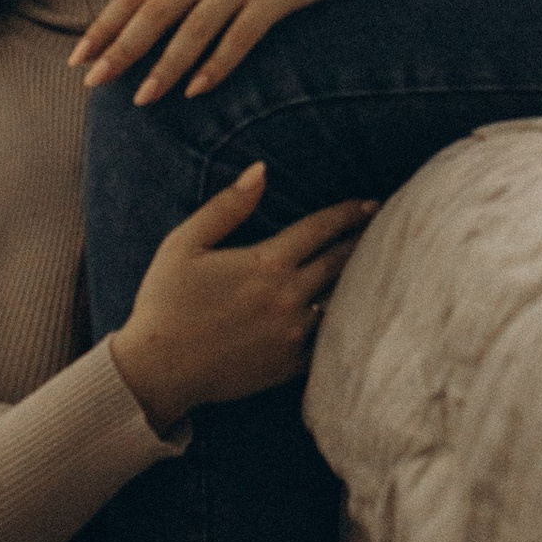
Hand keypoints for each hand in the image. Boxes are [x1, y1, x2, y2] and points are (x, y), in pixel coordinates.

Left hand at [72, 0, 355, 103]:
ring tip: (143, 99)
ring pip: (193, 30)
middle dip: (121, 49)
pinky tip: (197, 90)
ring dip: (165, 67)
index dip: (105, 26)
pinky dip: (217, 65)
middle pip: (155, 12)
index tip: (78, 57)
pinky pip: (239, 37)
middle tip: (93, 82)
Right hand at [111, 164, 375, 428]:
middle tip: (384, 229)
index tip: (370, 203)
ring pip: (340, 301)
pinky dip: (341, 324)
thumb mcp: (185, 244)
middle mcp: (287, 297)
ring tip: (378, 268)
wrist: (157, 371)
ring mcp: (292, 334)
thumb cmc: (164, 302)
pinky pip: (328, 342)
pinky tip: (352, 316)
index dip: (348, 214)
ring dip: (358, 282)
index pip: (321, 229)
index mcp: (265, 263)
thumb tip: (260, 170)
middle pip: (340, 262)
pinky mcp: (288, 365)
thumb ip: (227, 206)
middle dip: (363, 242)